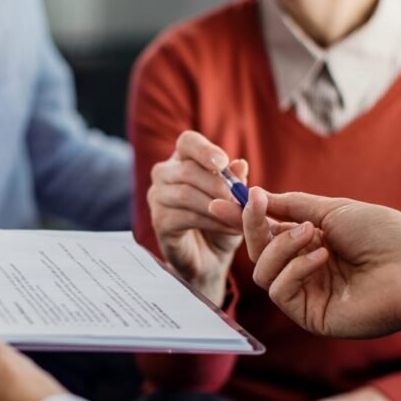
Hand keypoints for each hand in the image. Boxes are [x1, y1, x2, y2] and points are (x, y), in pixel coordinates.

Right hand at [147, 131, 248, 303]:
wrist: (211, 258)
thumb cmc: (222, 222)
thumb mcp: (235, 200)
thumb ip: (236, 182)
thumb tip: (239, 164)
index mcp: (183, 159)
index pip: (188, 142)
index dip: (204, 150)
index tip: (223, 162)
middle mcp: (165, 174)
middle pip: (187, 170)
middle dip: (219, 186)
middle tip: (242, 200)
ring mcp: (158, 197)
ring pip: (186, 194)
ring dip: (218, 207)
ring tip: (242, 218)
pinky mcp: (159, 221)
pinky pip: (186, 217)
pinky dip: (213, 223)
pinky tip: (231, 229)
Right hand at [210, 188, 400, 361]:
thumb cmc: (384, 234)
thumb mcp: (332, 209)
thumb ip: (290, 206)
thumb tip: (256, 196)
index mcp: (311, 244)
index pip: (267, 232)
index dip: (244, 219)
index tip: (220, 202)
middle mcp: (305, 269)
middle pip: (258, 252)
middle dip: (253, 227)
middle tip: (255, 204)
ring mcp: (306, 294)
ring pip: (263, 272)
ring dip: (281, 247)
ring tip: (312, 235)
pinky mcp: (309, 316)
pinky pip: (280, 291)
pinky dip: (295, 268)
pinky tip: (322, 257)